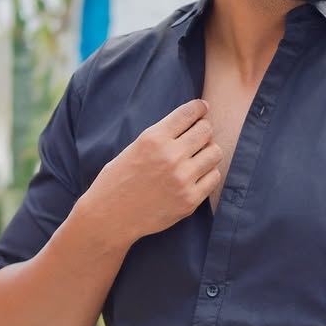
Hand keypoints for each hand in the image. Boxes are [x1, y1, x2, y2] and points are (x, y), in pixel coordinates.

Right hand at [87, 100, 222, 242]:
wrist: (109, 217)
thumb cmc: (118, 180)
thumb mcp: (134, 148)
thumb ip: (161, 136)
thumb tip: (191, 123)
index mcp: (153, 139)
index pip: (189, 112)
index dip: (199, 108)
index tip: (202, 109)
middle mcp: (170, 156)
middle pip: (206, 130)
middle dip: (204, 130)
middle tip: (199, 136)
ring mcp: (182, 179)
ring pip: (215, 153)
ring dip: (208, 152)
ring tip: (198, 157)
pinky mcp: (189, 200)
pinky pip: (214, 177)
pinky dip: (208, 174)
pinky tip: (197, 175)